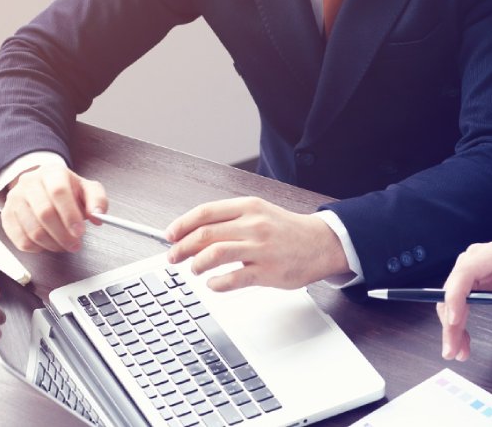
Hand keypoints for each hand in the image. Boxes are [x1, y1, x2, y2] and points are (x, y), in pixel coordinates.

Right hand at [0, 163, 107, 252]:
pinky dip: (38, 248)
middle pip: (44, 213)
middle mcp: (30, 183)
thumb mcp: (86, 188)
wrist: (41, 186)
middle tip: (75, 244)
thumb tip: (98, 215)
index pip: (58, 192)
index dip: (70, 215)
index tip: (80, 232)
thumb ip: (97, 199)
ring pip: (32, 230)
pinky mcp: (7, 216)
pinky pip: (21, 240)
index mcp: (52, 172)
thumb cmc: (66, 190)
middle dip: (63, 235)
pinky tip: (48, 244)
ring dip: (52, 244)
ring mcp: (15, 199)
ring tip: (64, 245)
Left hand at [165, 197, 347, 290]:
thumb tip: (194, 231)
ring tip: (195, 270)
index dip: (182, 225)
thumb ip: (230, 219)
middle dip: (182, 248)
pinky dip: (216, 284)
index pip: (205, 212)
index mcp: (248, 207)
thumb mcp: (259, 213)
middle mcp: (253, 225)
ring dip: (197, 265)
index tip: (170, 236)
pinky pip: (233, 279)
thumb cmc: (286, 230)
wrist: (321, 244)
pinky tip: (214, 284)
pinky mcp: (268, 271)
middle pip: (205, 234)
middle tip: (173, 257)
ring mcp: (261, 249)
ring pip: (215, 254)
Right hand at [439, 239, 491, 361]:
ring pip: (449, 300)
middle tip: (453, 350)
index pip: (465, 273)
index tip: (455, 320)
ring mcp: (469, 272)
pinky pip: (456, 304)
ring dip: (451, 328)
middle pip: (451, 291)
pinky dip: (456, 325)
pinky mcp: (469, 284)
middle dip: (450, 323)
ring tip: (459, 353)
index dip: (455, 296)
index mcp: (491, 255)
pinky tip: (462, 343)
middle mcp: (473, 261)